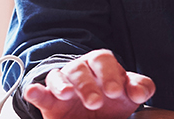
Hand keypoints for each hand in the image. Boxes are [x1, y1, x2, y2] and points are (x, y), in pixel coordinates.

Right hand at [24, 49, 155, 118]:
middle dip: (88, 84)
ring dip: (63, 85)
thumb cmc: (112, 100)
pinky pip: (40, 91)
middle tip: (96, 102)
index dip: (111, 74)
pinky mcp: (49, 100)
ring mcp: (63, 84)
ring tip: (67, 95)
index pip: (104, 60)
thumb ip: (140, 88)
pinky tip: (33, 91)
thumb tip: (139, 92)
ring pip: (59, 76)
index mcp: (101, 65)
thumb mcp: (128, 94)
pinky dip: (34, 91)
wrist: (92, 115)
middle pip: (81, 69)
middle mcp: (81, 71)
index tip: (118, 92)